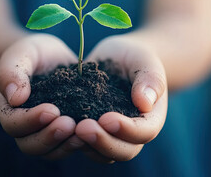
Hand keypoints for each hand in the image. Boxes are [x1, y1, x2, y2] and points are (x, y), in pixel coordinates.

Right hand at [0, 34, 84, 159]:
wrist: (54, 58)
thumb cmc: (33, 54)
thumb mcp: (22, 54)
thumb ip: (12, 72)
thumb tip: (14, 98)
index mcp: (10, 110)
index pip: (14, 124)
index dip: (31, 121)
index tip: (51, 110)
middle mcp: (26, 128)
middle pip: (31, 146)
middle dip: (50, 137)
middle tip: (69, 124)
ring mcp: (47, 133)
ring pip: (52, 151)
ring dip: (67, 145)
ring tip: (84, 132)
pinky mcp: (67, 133)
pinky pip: (71, 146)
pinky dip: (83, 144)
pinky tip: (97, 132)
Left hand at [75, 35, 167, 162]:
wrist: (116, 58)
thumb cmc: (135, 57)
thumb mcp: (144, 60)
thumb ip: (150, 79)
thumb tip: (145, 103)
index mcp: (151, 117)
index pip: (144, 132)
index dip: (127, 130)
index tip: (107, 119)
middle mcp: (133, 132)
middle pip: (124, 151)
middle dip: (103, 142)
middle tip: (82, 128)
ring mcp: (112, 135)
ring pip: (104, 153)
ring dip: (88, 145)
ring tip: (70, 129)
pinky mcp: (94, 131)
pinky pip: (86, 145)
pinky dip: (75, 141)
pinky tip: (60, 126)